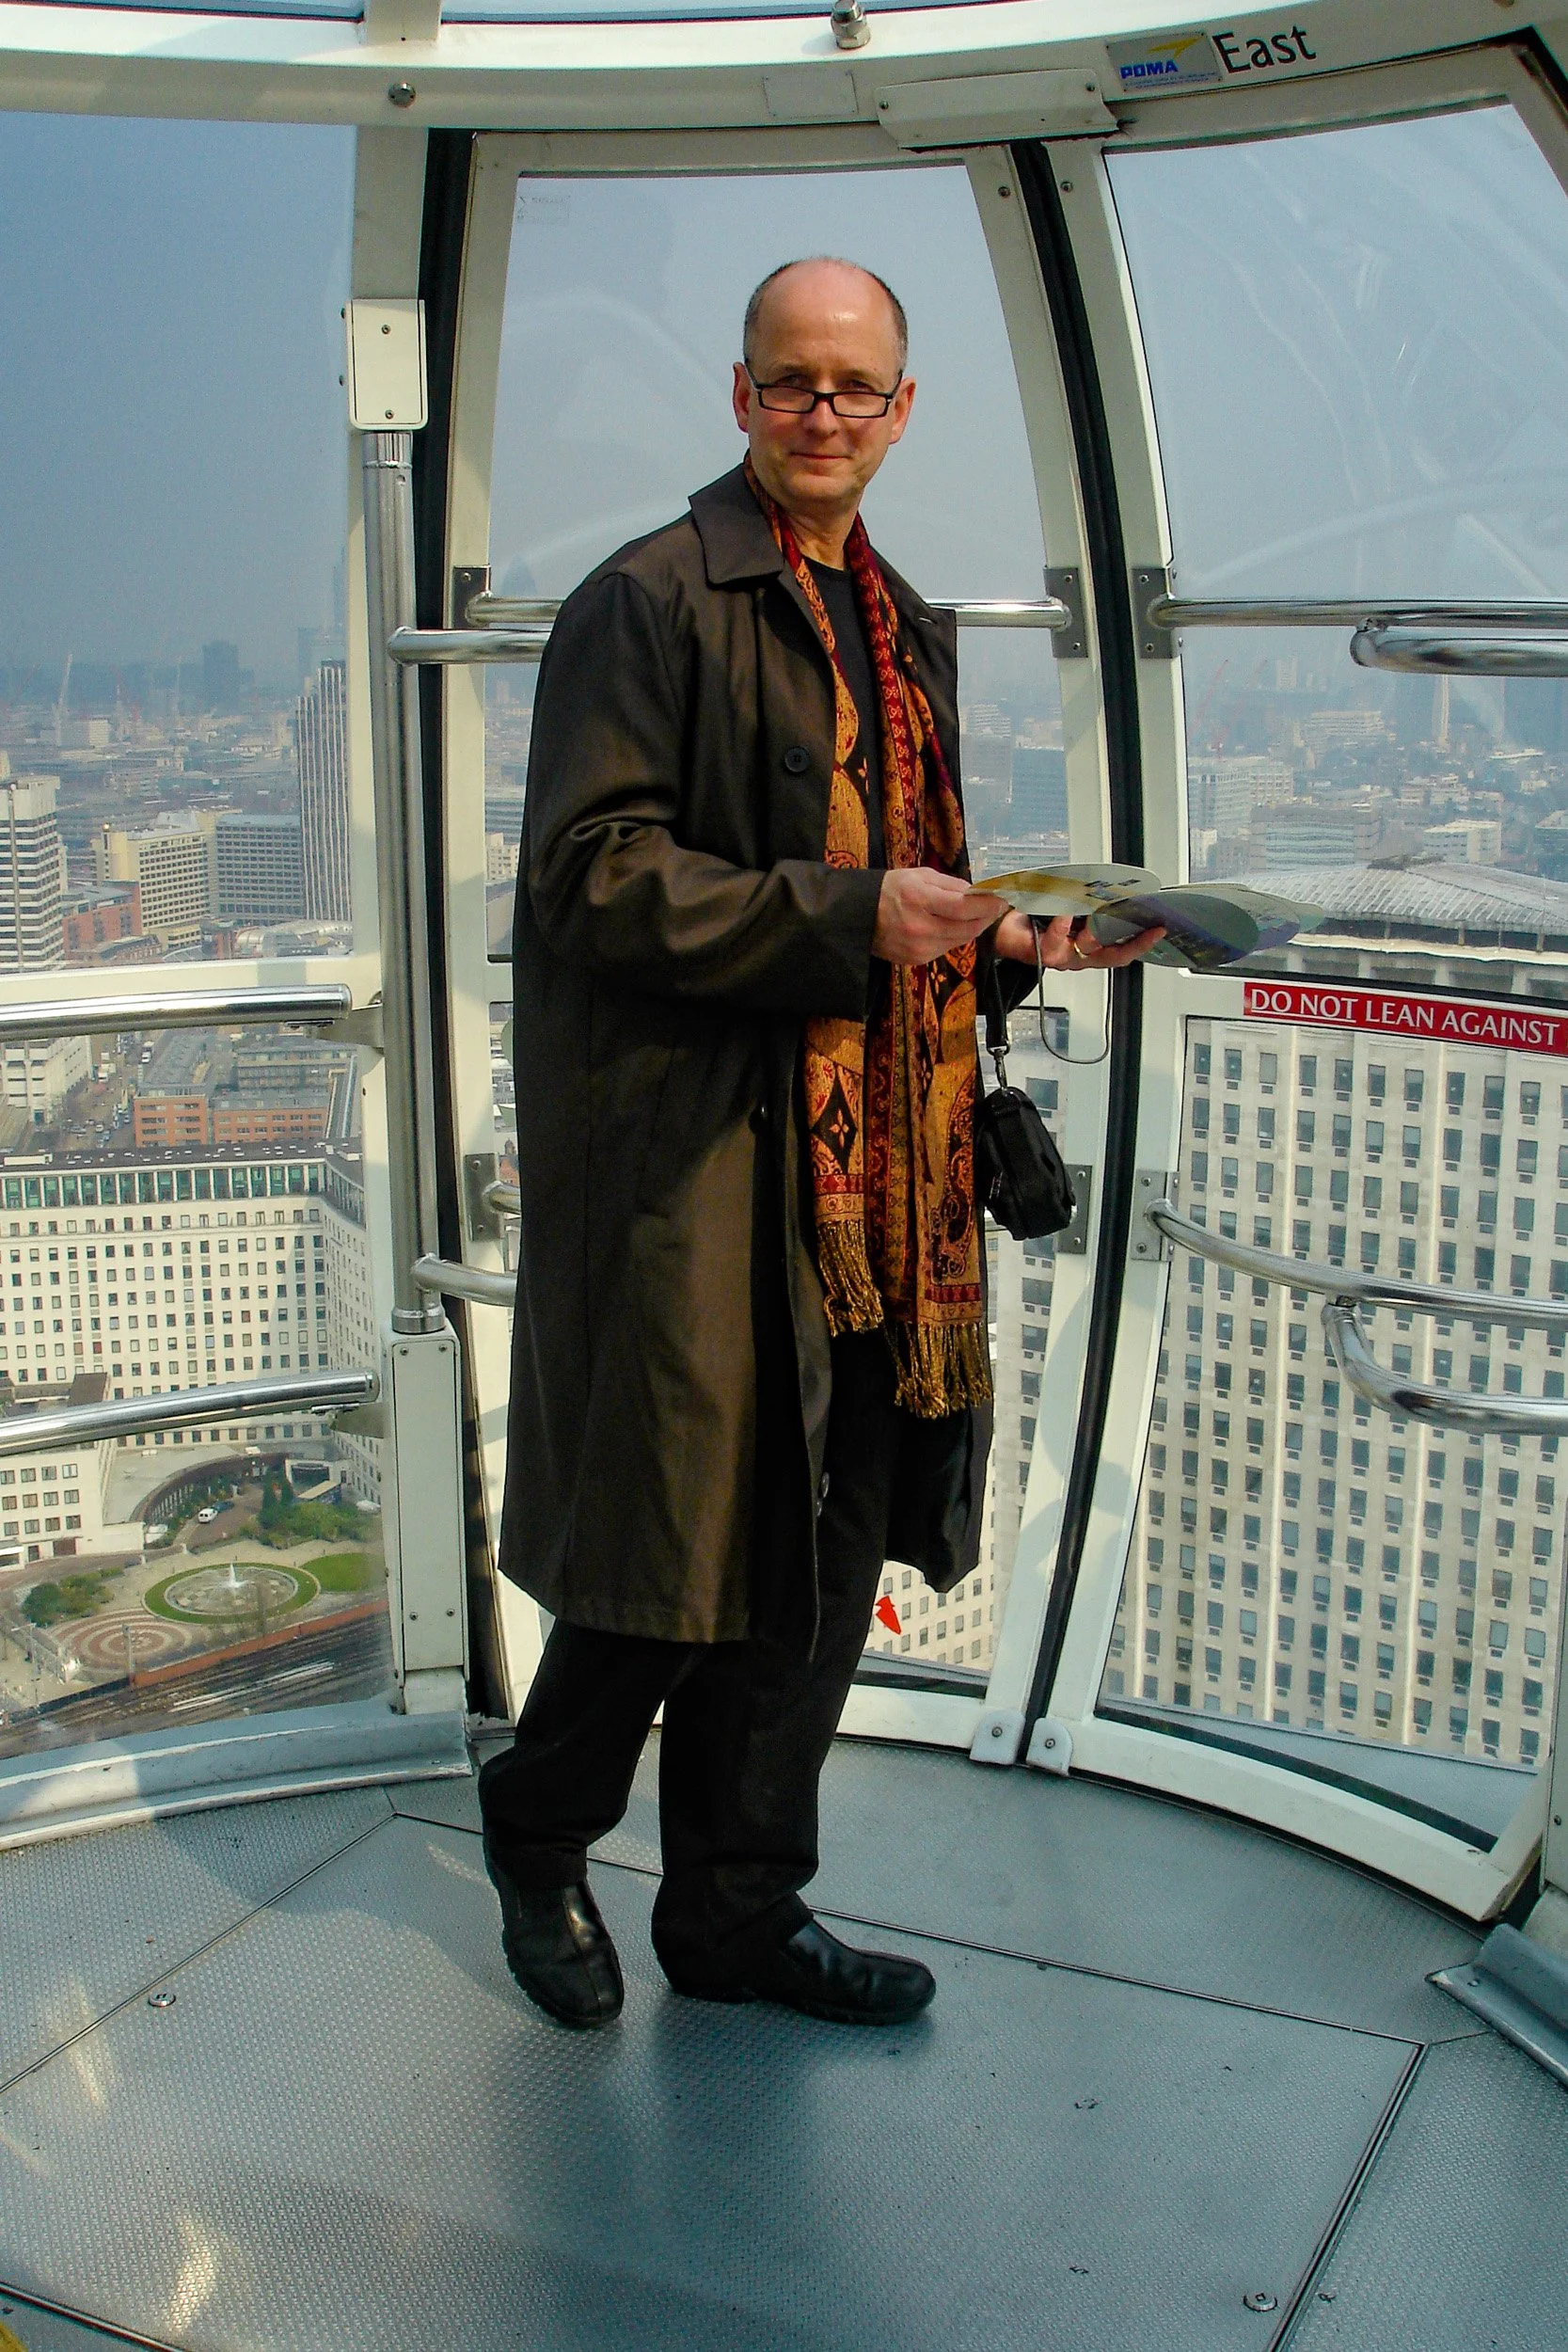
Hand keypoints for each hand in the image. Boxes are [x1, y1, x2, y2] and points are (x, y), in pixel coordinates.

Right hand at [873, 870, 1006, 964]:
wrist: (858, 916)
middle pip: (968, 927)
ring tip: (980, 915)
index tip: (1002, 898)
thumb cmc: (890, 889)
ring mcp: (919, 948)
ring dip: (974, 928)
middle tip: (997, 907)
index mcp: (919, 900)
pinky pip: (946, 948)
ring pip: (960, 940)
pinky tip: (955, 926)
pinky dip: (955, 937)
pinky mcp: (917, 960)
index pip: (964, 907)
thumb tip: (979, 893)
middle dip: (986, 917)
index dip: (988, 904)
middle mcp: (920, 928)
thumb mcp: (920, 876)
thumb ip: (951, 885)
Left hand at [995, 911, 1165, 969]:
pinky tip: (1066, 911)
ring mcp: (1061, 957)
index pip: (1122, 951)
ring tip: (1103, 909)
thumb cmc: (1035, 920)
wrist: (1001, 930)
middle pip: (1112, 956)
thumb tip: (1111, 887)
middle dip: (1134, 942)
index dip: (1143, 942)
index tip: (1160, 928)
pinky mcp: (1041, 954)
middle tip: (1148, 927)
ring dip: (1097, 928)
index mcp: (1088, 950)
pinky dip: (1062, 924)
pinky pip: (1056, 940)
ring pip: (1087, 948)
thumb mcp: (1069, 911)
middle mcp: (1078, 957)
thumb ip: (1089, 905)